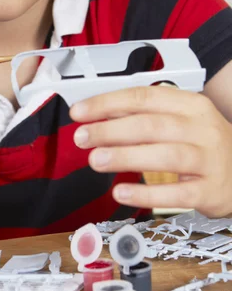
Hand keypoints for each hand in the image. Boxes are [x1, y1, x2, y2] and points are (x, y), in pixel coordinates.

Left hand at [70, 86, 231, 216]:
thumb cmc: (202, 144)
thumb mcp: (179, 121)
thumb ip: (142, 117)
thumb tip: (97, 116)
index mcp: (190, 105)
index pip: (144, 97)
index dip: (107, 104)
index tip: (79, 112)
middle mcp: (202, 128)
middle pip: (151, 125)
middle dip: (110, 130)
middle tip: (81, 137)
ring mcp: (210, 160)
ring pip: (165, 155)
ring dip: (125, 157)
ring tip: (95, 160)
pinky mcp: (211, 190)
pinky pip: (177, 193)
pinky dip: (147, 193)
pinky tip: (121, 192)